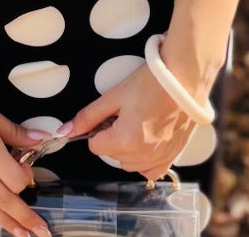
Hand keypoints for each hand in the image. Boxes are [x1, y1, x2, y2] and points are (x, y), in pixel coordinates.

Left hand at [59, 64, 194, 180]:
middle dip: (113, 137)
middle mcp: (142, 155)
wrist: (184, 78)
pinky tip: (148, 141)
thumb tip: (64, 131)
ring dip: (128, 149)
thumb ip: (88, 116)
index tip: (110, 115)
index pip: (95, 146)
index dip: (99, 129)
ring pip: (129, 164)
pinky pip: (151, 171)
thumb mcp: (113, 96)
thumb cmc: (149, 82)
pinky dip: (145, 160)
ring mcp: (159, 158)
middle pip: (112, 155)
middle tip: (125, 115)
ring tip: (138, 123)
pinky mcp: (172, 157)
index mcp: (124, 139)